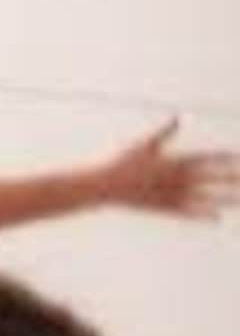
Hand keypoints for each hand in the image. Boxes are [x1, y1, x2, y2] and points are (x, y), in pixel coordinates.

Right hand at [100, 120, 237, 220]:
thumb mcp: (145, 145)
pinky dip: (203, 215)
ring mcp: (171, 194)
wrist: (108, 186)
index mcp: (173, 161)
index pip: (204, 158)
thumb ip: (165, 132)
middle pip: (210, 178)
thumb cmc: (126, 162)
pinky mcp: (165, 207)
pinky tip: (217, 218)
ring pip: (204, 197)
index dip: (223, 157)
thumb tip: (178, 117)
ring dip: (224, 199)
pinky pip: (188, 212)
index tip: (238, 157)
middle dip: (230, 178)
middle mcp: (176, 178)